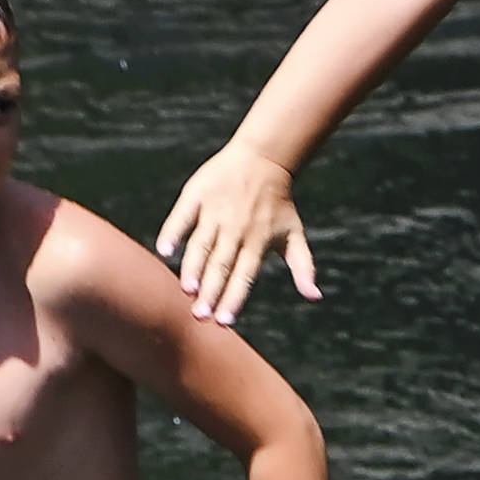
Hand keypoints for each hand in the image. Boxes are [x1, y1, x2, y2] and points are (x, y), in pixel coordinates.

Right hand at [155, 142, 317, 326]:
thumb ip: (303, 267)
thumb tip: (315, 297)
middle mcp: (236, 228)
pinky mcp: (198, 194)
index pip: (245, 276)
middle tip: (200, 315)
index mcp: (258, 241)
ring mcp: (215, 211)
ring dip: (193, 267)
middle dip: (211, 292)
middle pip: (221, 265)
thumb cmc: (278, 204)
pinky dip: (173, 231)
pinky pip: (183, 215)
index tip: (223, 321)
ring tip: (187, 289)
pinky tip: (164, 251)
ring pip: (201, 244)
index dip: (234, 298)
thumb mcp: (295, 234)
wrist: (263, 158)